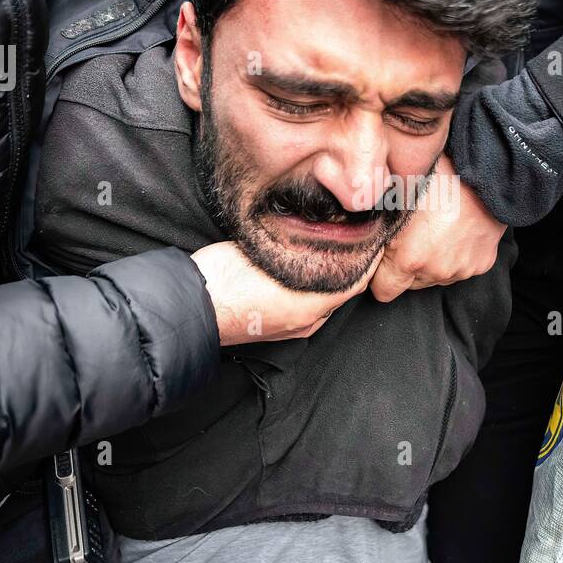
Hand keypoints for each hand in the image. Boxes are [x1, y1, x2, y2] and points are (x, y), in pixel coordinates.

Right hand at [191, 241, 380, 345]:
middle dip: (350, 264)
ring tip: (332, 247)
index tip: (373, 232)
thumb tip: (333, 235)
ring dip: (330, 276)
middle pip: (344, 289)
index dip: (368, 253)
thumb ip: (308, 249)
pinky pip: (306, 308)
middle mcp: (310, 322)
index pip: (359, 277)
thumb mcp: (272, 254)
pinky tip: (305, 268)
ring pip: (325, 299)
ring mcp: (293, 329)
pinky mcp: (277, 331)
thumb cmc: (226, 278)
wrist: (190, 309)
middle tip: (354, 234)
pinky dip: (313, 288)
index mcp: (315, 305)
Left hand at [370, 153, 505, 302]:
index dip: (381, 274)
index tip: (384, 257)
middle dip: (406, 266)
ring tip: (436, 228)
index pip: (382, 291)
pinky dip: (456, 255)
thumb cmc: (437, 176)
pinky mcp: (480, 265)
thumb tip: (350, 232)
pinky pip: (460, 268)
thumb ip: (374, 225)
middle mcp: (434, 271)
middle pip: (410, 285)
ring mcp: (460, 270)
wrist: (485, 171)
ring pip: (435, 277)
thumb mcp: (393, 196)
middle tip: (411, 235)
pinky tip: (455, 231)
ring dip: (432, 261)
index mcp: (408, 259)